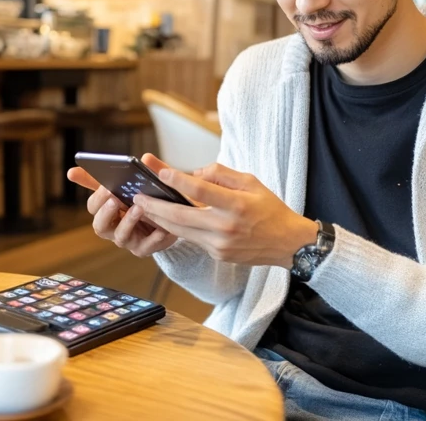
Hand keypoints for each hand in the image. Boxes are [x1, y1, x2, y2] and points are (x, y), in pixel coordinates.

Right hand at [66, 153, 178, 257]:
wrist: (165, 219)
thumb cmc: (139, 200)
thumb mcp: (122, 187)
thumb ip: (103, 179)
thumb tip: (71, 172)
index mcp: (105, 212)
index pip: (93, 207)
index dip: (98, 198)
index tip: (107, 186)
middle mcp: (112, 228)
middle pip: (100, 226)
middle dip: (106, 212)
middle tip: (115, 198)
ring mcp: (127, 240)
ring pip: (121, 236)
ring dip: (129, 221)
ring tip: (139, 208)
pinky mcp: (144, 248)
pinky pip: (147, 246)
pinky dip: (154, 238)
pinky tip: (161, 229)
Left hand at [134, 163, 317, 267]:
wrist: (288, 244)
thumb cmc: (270, 208)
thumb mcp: (251, 182)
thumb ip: (221, 174)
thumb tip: (194, 174)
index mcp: (236, 205)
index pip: (200, 191)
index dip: (177, 180)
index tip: (160, 170)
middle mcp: (226, 227)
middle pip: (181, 216)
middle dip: (155, 206)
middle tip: (137, 196)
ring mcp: (220, 245)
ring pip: (181, 231)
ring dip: (159, 219)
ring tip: (143, 207)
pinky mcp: (218, 255)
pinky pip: (192, 239)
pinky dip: (176, 228)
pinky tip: (164, 219)